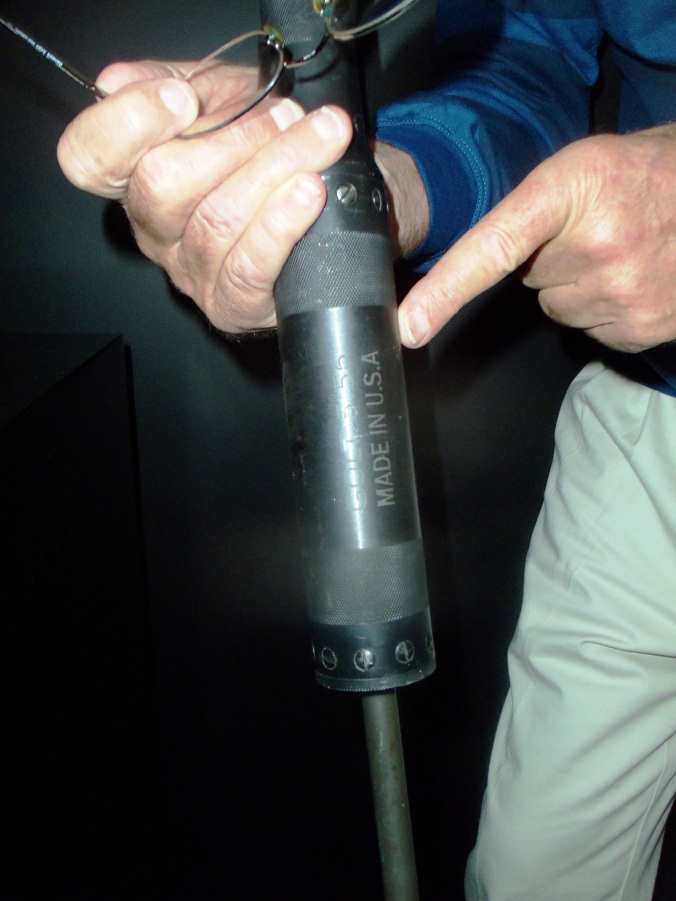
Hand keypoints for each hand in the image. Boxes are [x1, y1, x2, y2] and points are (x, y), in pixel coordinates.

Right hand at [57, 60, 352, 332]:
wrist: (319, 202)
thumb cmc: (260, 147)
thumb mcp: (215, 96)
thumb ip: (165, 81)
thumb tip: (117, 84)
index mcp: (132, 175)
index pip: (88, 158)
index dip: (128, 124)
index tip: (183, 96)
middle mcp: (153, 229)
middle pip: (161, 186)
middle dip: (233, 140)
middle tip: (286, 114)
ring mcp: (190, 273)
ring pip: (216, 221)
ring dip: (276, 169)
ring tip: (320, 138)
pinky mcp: (232, 304)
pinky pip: (247, 267)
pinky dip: (281, 223)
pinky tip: (309, 193)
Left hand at [398, 124, 675, 352]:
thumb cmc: (648, 172)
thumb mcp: (586, 165)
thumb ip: (531, 210)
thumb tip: (481, 264)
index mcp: (574, 190)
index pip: (492, 248)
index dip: (444, 292)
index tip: (408, 326)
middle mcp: (599, 245)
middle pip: (528, 280)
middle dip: (549, 259)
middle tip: (592, 229)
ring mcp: (624, 292)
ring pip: (558, 308)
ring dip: (578, 284)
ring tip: (619, 249)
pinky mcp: (640, 327)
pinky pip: (590, 328)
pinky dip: (604, 306)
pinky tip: (634, 274)